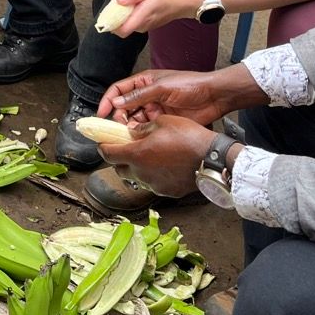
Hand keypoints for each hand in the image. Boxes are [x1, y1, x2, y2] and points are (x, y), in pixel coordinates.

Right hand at [98, 67, 255, 126]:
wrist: (213, 97)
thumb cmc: (191, 84)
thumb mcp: (162, 88)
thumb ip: (139, 95)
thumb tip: (117, 102)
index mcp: (143, 82)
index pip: (119, 90)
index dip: (108, 100)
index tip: (101, 113)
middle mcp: (146, 95)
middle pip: (123, 107)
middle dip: (117, 116)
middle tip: (116, 126)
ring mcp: (154, 109)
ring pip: (133, 119)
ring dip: (128, 126)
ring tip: (128, 133)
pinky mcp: (161, 121)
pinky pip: (145, 128)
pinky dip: (139, 133)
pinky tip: (138, 137)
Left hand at [100, 115, 217, 197]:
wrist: (212, 159)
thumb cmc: (189, 138)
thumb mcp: (162, 122)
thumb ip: (142, 129)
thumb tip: (132, 132)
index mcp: (137, 154)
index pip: (108, 154)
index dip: (102, 148)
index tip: (102, 144)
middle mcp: (142, 173)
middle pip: (119, 169)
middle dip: (117, 159)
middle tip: (123, 149)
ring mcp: (154, 185)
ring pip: (135, 178)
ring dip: (135, 168)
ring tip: (145, 157)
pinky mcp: (167, 192)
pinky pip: (152, 184)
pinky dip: (151, 176)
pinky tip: (161, 167)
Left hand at [105, 0, 200, 35]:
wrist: (182, 2)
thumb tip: (117, 1)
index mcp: (142, 16)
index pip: (122, 30)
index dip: (111, 24)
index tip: (106, 12)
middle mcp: (142, 25)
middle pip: (121, 29)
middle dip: (114, 19)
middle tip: (114, 3)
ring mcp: (145, 27)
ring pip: (126, 26)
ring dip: (121, 17)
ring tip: (123, 2)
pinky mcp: (146, 25)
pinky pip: (132, 23)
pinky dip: (128, 16)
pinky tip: (131, 5)